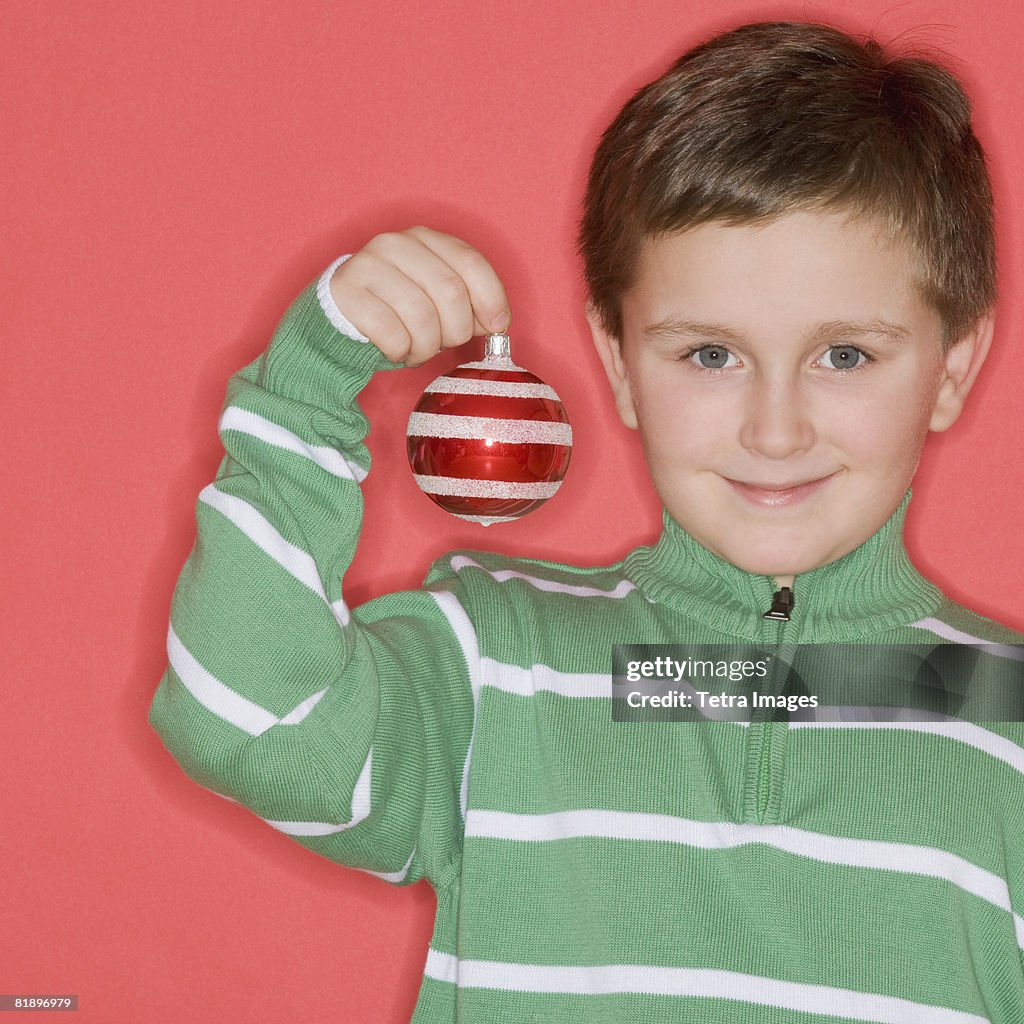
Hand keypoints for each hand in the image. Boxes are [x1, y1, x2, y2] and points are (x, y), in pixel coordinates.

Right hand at [329, 226, 510, 365]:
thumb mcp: (438, 300)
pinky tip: (396, 349)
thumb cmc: (398, 310)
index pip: (471, 262)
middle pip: (451, 292)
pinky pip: (392, 334)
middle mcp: (397, 243)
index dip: (491, 299)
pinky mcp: (347, 291)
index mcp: (426, 238)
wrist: (342, 316)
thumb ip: (470, 304)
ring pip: (422, 317)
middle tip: (444, 344)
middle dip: (456, 331)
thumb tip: (497, 322)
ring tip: (418, 350)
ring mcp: (369, 263)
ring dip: (427, 347)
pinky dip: (401, 352)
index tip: (497, 326)